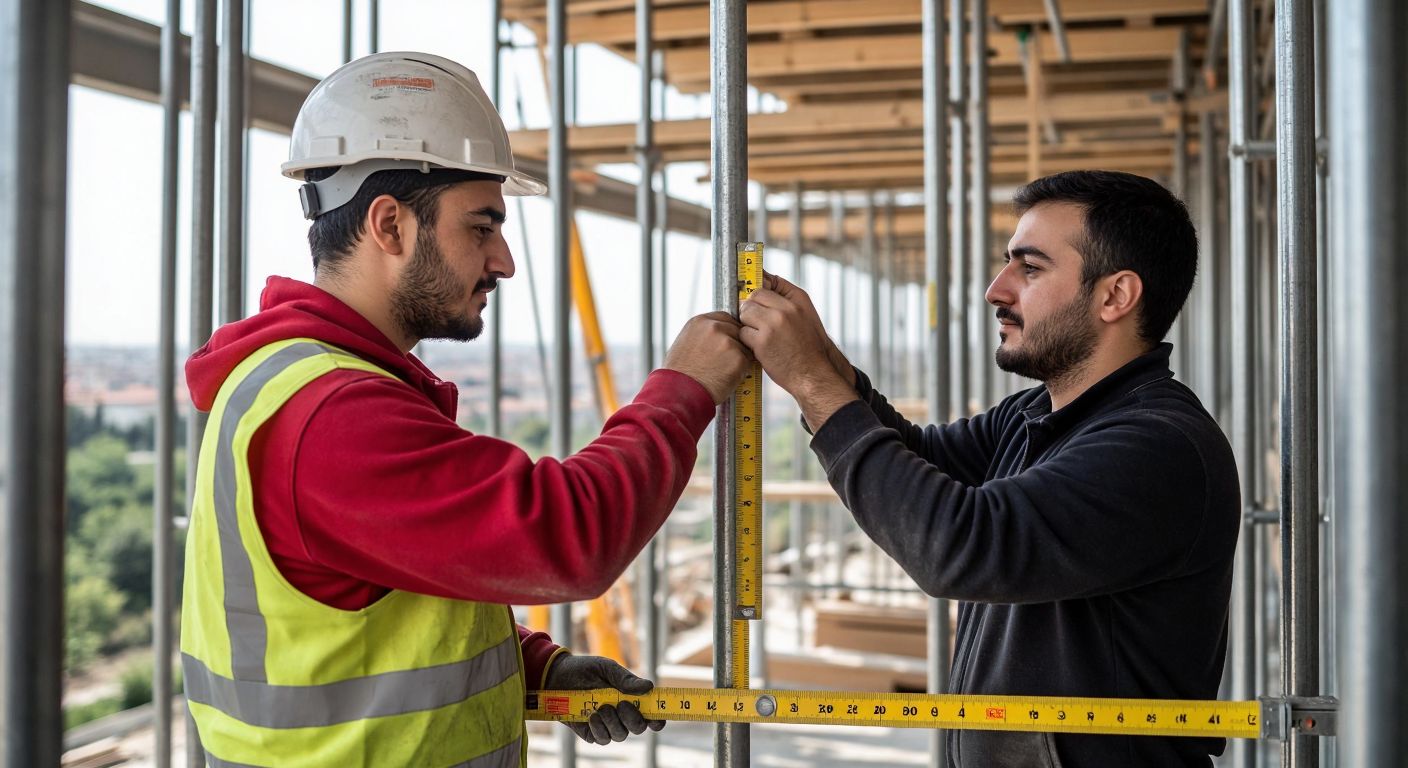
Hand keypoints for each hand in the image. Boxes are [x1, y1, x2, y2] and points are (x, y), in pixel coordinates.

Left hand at [544, 653, 664, 744]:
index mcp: (631, 699)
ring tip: (601, 707)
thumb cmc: (585, 670)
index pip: (651, 715)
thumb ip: (626, 679)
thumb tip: (649, 687)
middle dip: (633, 719)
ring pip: (621, 735)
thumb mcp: (606, 668)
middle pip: (639, 728)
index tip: (656, 718)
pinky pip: (602, 739)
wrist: (556, 677)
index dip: (658, 720)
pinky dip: (599, 729)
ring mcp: (607, 725)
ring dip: (614, 722)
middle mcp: (622, 715)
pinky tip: (592, 716)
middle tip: (622, 704)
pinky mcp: (591, 733)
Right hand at [663, 311, 751, 403]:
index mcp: (700, 321)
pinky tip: (726, 378)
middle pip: (737, 330)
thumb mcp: (686, 342)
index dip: (728, 332)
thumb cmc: (680, 373)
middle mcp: (714, 327)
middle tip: (724, 361)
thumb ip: (703, 334)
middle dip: (736, 344)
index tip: (725, 343)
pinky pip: (748, 362)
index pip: (725, 318)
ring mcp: (727, 341)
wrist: (679, 393)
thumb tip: (720, 333)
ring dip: (739, 358)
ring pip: (744, 346)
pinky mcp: (737, 358)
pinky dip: (741, 371)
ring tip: (721, 371)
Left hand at [741, 277, 858, 430]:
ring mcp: (773, 324)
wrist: (813, 373)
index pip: (768, 281)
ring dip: (748, 324)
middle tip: (757, 323)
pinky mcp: (762, 341)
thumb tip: (764, 280)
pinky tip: (760, 348)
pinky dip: (748, 341)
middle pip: (753, 296)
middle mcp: (786, 309)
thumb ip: (787, 299)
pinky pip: (743, 332)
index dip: (759, 291)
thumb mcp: (806, 315)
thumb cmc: (808, 347)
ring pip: (745, 312)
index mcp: (798, 300)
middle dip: (751, 308)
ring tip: (761, 336)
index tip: (756, 298)